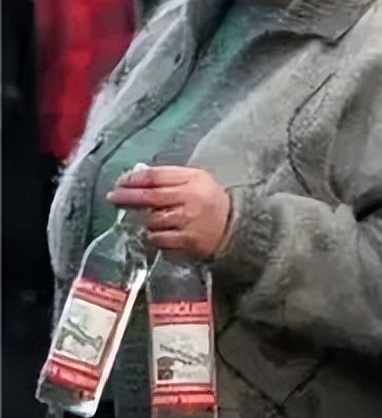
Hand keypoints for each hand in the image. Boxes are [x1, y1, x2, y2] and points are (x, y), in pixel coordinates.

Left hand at [107, 166, 230, 258]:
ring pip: (152, 221)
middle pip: (150, 197)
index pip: (156, 177)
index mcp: (192, 180)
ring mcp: (188, 222)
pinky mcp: (187, 241)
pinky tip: (158, 232)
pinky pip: (158, 239)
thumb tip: (135, 176)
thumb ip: (168, 176)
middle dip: (128, 197)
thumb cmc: (208, 199)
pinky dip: (153, 236)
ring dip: (143, 220)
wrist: (234, 224)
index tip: (120, 182)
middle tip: (113, 197)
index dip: (133, 179)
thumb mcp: (195, 179)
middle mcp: (190, 200)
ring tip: (147, 218)